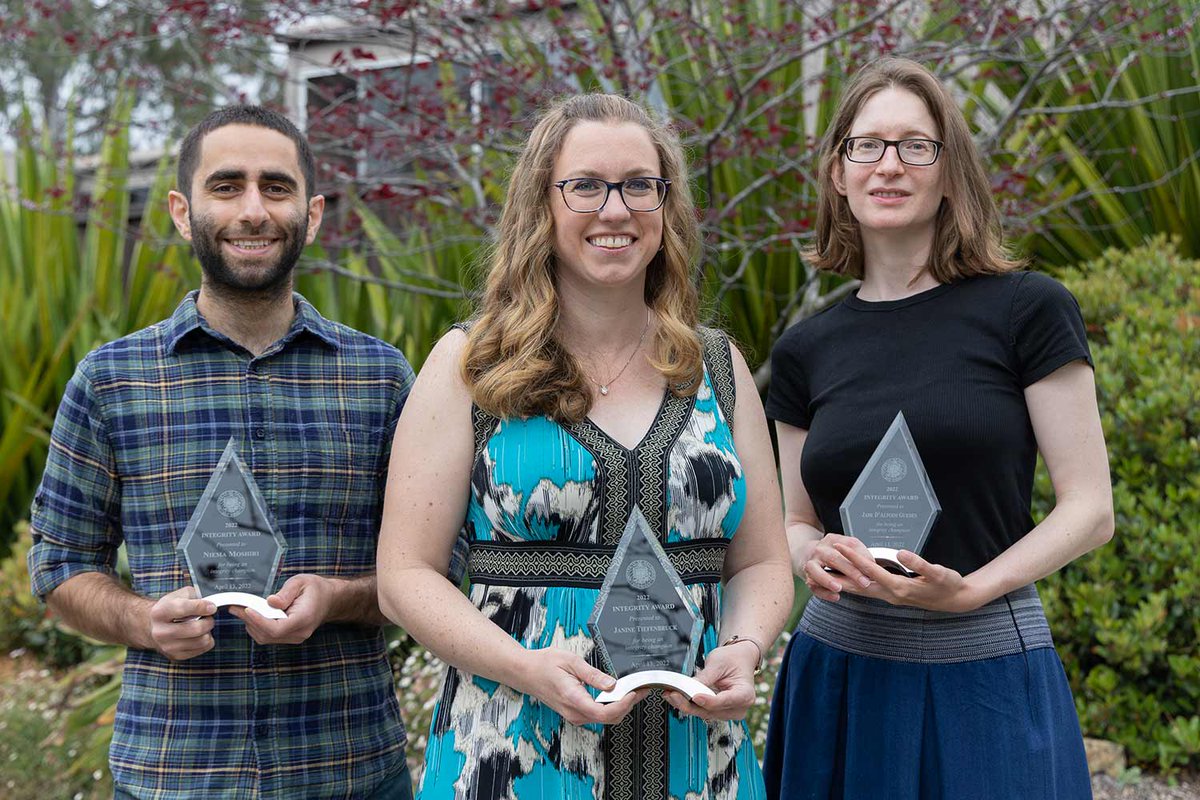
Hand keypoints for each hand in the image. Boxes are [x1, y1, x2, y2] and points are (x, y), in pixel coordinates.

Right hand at [148, 587, 215, 660]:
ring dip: (208, 631)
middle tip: (208, 617)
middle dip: (208, 621)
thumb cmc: (171, 608)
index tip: (212, 607)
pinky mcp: (175, 656)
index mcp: (159, 612)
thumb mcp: (179, 595)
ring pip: (201, 641)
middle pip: (195, 629)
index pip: (183, 609)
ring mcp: (167, 646)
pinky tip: (199, 635)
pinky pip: (202, 649)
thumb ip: (195, 595)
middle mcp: (160, 632)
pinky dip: (206, 640)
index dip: (202, 606)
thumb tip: (211, 603)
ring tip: (203, 625)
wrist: (154, 626)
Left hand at [229, 574, 330, 644]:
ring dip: (251, 625)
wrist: (329, 599)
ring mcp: (294, 637)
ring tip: (241, 610)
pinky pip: (268, 636)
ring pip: (265, 638)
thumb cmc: (316, 589)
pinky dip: (257, 627)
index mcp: (304, 618)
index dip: (259, 621)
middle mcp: (299, 632)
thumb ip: (285, 592)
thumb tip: (270, 601)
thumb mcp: (301, 582)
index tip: (246, 610)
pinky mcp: (289, 637)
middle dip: (250, 621)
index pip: (277, 628)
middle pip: (267, 635)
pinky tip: (253, 615)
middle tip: (236, 607)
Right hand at [512, 647, 647, 726]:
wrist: (526, 673)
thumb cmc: (544, 664)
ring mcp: (574, 715)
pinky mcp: (575, 713)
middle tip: (641, 688)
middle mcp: (575, 713)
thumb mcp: (570, 661)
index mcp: (573, 699)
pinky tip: (617, 694)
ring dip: (621, 707)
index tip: (634, 692)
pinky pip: (598, 715)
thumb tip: (612, 684)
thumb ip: (593, 674)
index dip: (623, 705)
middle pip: (609, 718)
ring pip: (605, 718)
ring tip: (632, 689)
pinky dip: (611, 707)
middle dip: (628, 705)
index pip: (604, 712)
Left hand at [663, 641, 757, 720]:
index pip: (725, 701)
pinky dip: (689, 704)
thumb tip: (688, 687)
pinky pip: (702, 711)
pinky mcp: (718, 712)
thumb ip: (705, 677)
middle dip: (690, 704)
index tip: (695, 697)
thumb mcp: (718, 663)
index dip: (709, 701)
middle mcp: (739, 708)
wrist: (739, 659)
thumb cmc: (733, 659)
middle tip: (673, 694)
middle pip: (711, 711)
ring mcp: (729, 712)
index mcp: (745, 695)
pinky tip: (677, 697)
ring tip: (671, 694)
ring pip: (704, 713)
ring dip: (686, 705)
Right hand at [800, 533, 874, 601]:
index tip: (872, 569)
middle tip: (864, 582)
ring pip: (815, 571)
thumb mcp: (847, 546)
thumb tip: (873, 566)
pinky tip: (835, 597)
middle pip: (833, 558)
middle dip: (850, 571)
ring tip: (839, 588)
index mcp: (832, 540)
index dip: (861, 558)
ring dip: (827, 580)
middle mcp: (819, 550)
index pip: (848, 547)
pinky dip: (823, 592)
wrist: (807, 552)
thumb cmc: (832, 551)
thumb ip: (861, 553)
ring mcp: (810, 563)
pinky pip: (812, 586)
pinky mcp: (806, 577)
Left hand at [831, 543, 980, 611]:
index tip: (840, 547)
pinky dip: (855, 586)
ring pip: (862, 590)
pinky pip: (868, 591)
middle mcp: (892, 595)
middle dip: (840, 572)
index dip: (855, 558)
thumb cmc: (948, 585)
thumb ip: (920, 564)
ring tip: (825, 575)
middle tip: (822, 562)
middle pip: (860, 584)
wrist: (956, 600)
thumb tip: (902, 553)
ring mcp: (891, 597)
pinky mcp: (892, 595)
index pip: (871, 571)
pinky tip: (846, 582)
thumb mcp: (939, 573)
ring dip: (844, 582)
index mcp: (900, 588)